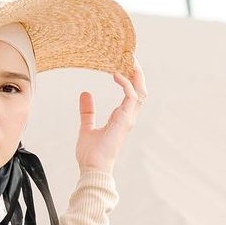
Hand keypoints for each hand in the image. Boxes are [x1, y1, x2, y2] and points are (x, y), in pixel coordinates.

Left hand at [75, 58, 146, 173]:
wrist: (92, 168)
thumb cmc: (90, 153)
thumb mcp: (86, 127)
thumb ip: (87, 111)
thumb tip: (85, 93)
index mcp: (121, 118)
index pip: (132, 94)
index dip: (130, 79)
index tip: (123, 64)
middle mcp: (128, 117)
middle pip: (140, 90)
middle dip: (137, 73)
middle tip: (131, 56)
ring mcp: (128, 119)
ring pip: (140, 92)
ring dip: (136, 75)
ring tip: (129, 59)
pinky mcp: (124, 120)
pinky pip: (131, 97)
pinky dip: (125, 84)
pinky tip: (116, 74)